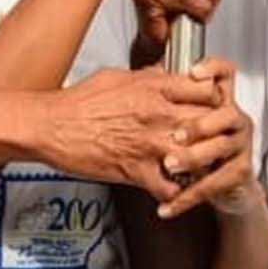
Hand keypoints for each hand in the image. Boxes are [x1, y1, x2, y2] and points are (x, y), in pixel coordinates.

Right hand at [40, 65, 232, 202]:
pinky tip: (172, 190)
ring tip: (198, 168)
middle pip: (210, 123)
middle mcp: (158, 114)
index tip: (214, 109)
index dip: (216, 101)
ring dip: (200, 164)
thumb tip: (163, 75)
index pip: (208, 90)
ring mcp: (149, 144)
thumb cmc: (78, 102)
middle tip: (213, 141)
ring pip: (198, 157)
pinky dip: (175, 193)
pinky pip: (171, 188)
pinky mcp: (136, 170)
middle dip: (215, 134)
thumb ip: (147, 77)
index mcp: (154, 88)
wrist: (50, 126)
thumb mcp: (117, 77)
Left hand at [156, 58, 259, 218]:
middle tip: (174, 134)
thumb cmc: (196, 145)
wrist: (220, 185)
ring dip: (193, 157)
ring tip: (168, 165)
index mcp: (219, 100)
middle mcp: (233, 119)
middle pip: (225, 112)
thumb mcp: (178, 116)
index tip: (194, 73)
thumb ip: (167, 94)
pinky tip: (167, 206)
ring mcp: (239, 145)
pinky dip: (187, 197)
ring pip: (220, 146)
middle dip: (199, 123)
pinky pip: (214, 184)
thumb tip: (145, 74)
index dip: (214, 69)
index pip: (225, 75)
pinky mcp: (239, 172)